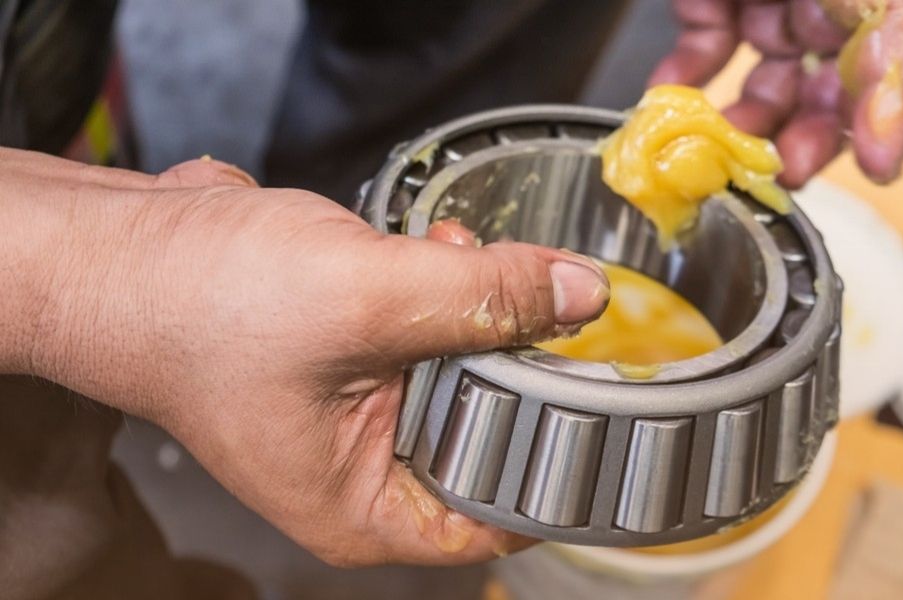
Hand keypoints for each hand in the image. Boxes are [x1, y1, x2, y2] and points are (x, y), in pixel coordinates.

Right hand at [2, 149, 609, 565]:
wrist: (122, 249)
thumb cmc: (198, 309)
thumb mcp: (366, 299)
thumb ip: (484, 299)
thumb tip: (577, 294)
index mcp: (363, 506)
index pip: (498, 517)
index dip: (561, 463)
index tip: (610, 405)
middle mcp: (362, 469)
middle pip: (489, 429)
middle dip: (513, 357)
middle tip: (527, 303)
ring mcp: (354, 410)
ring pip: (462, 370)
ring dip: (479, 310)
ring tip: (461, 259)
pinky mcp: (349, 354)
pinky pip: (426, 331)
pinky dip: (444, 289)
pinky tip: (437, 249)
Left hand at [650, 0, 902, 187]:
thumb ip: (872, 25)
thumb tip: (883, 101)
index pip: (893, 64)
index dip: (888, 119)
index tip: (878, 167)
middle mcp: (821, 7)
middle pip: (828, 95)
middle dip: (802, 143)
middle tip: (778, 177)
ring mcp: (768, 9)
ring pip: (765, 90)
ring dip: (742, 131)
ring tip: (715, 156)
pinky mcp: (712, 7)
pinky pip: (704, 58)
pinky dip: (686, 88)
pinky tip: (667, 104)